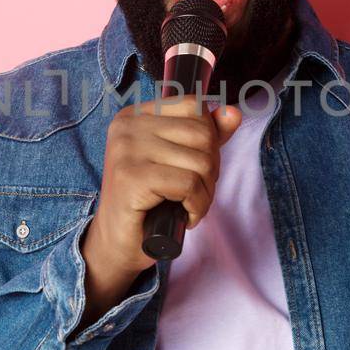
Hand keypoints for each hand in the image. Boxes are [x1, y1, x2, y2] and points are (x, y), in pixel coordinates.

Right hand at [81, 94, 242, 292]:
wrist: (115, 242)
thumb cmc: (149, 201)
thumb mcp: (179, 161)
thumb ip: (207, 135)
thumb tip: (234, 113)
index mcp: (136, 114)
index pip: (195, 106)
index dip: (209, 140)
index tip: (195, 168)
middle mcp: (127, 125)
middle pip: (203, 134)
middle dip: (210, 170)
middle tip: (193, 192)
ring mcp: (127, 150)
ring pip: (200, 162)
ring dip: (205, 193)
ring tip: (188, 206)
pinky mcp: (132, 177)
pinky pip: (189, 185)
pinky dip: (197, 207)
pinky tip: (185, 217)